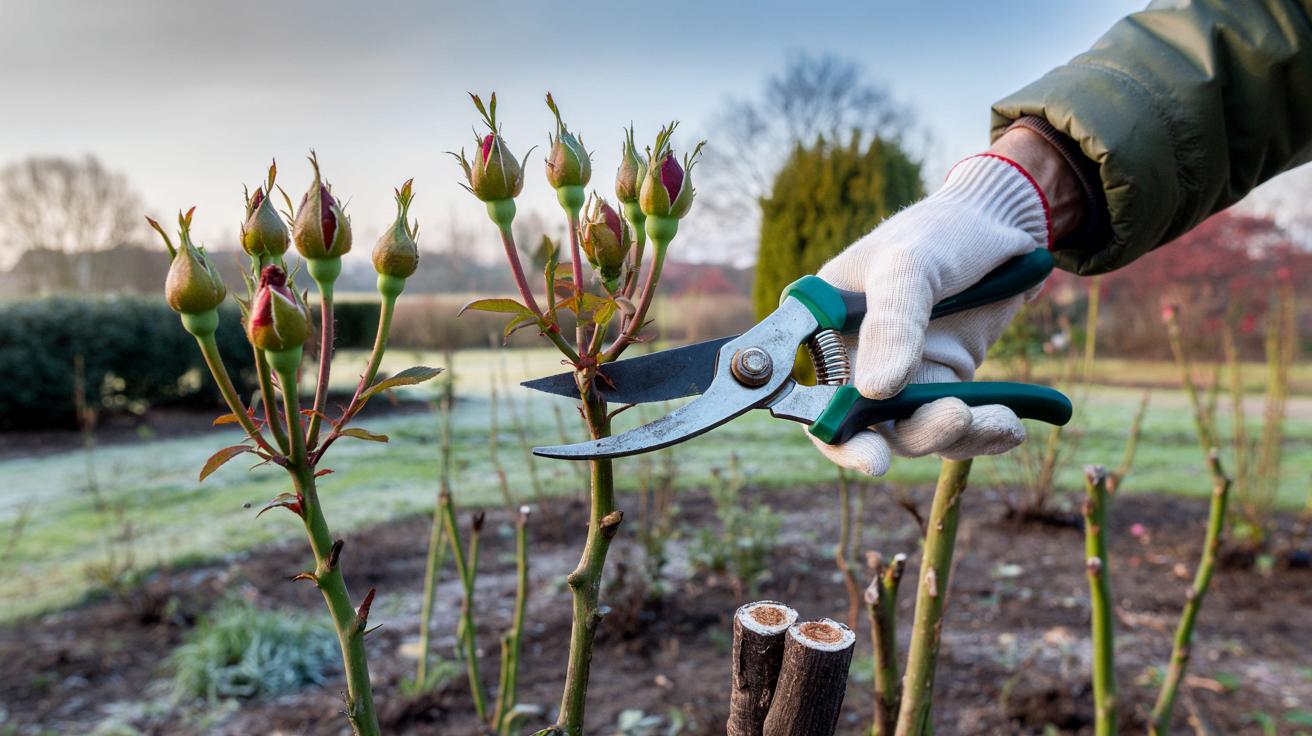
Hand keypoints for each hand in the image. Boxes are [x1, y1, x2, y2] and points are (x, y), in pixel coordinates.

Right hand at [809, 128, 1081, 474]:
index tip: (872, 459)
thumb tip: (875, 390)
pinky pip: (956, 428)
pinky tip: (1010, 424)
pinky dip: (983, 433)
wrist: (1000, 225)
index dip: (836, 438)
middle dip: (913, 434)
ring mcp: (903, 378)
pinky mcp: (944, 385)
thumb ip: (892, 324)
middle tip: (953, 420)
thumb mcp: (910, 266)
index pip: (813, 402)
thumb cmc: (939, 232)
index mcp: (824, 332)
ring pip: (917, 433)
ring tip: (996, 416)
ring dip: (955, 433)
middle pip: (870, 429)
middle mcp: (857, 363)